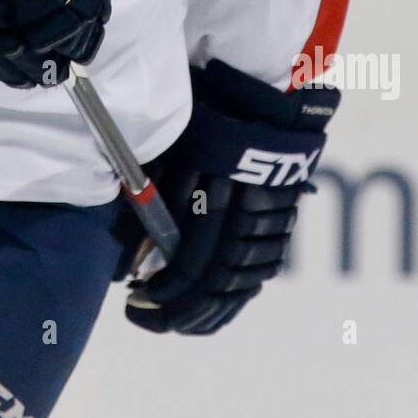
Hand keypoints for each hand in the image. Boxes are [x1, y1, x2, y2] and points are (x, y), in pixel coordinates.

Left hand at [123, 61, 338, 335]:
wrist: (264, 97)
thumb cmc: (207, 118)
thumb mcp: (176, 153)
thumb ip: (157, 206)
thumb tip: (138, 262)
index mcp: (217, 194)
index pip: (191, 264)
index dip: (162, 289)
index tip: (135, 296)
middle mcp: (248, 215)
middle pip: (217, 285)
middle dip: (178, 311)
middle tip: (145, 314)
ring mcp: (270, 223)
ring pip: (242, 286)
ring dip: (205, 312)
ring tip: (173, 320)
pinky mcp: (282, 225)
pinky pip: (259, 276)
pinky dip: (232, 300)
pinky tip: (208, 307)